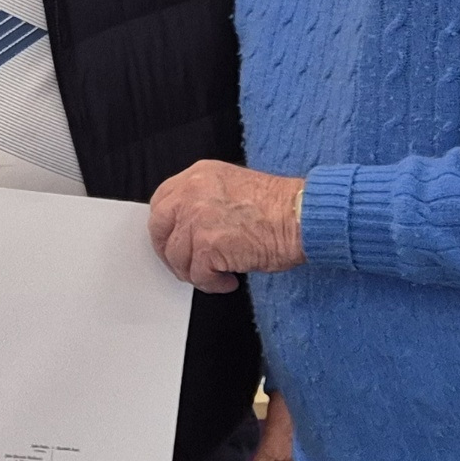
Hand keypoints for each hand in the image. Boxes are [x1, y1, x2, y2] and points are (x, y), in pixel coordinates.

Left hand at [149, 161, 306, 292]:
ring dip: (196, 272)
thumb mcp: (233, 187)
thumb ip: (206, 200)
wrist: (301, 216)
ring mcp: (196, 219)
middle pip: (158, 228)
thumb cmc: (279, 206)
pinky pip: (197, 276)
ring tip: (219, 274)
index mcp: (199, 175)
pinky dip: (212, 284)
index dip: (164, 226)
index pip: (161, 200)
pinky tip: (229, 281)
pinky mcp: (206, 245)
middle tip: (186, 265)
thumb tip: (190, 227)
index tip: (172, 240)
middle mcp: (192, 193)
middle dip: (169, 252)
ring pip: (177, 257)